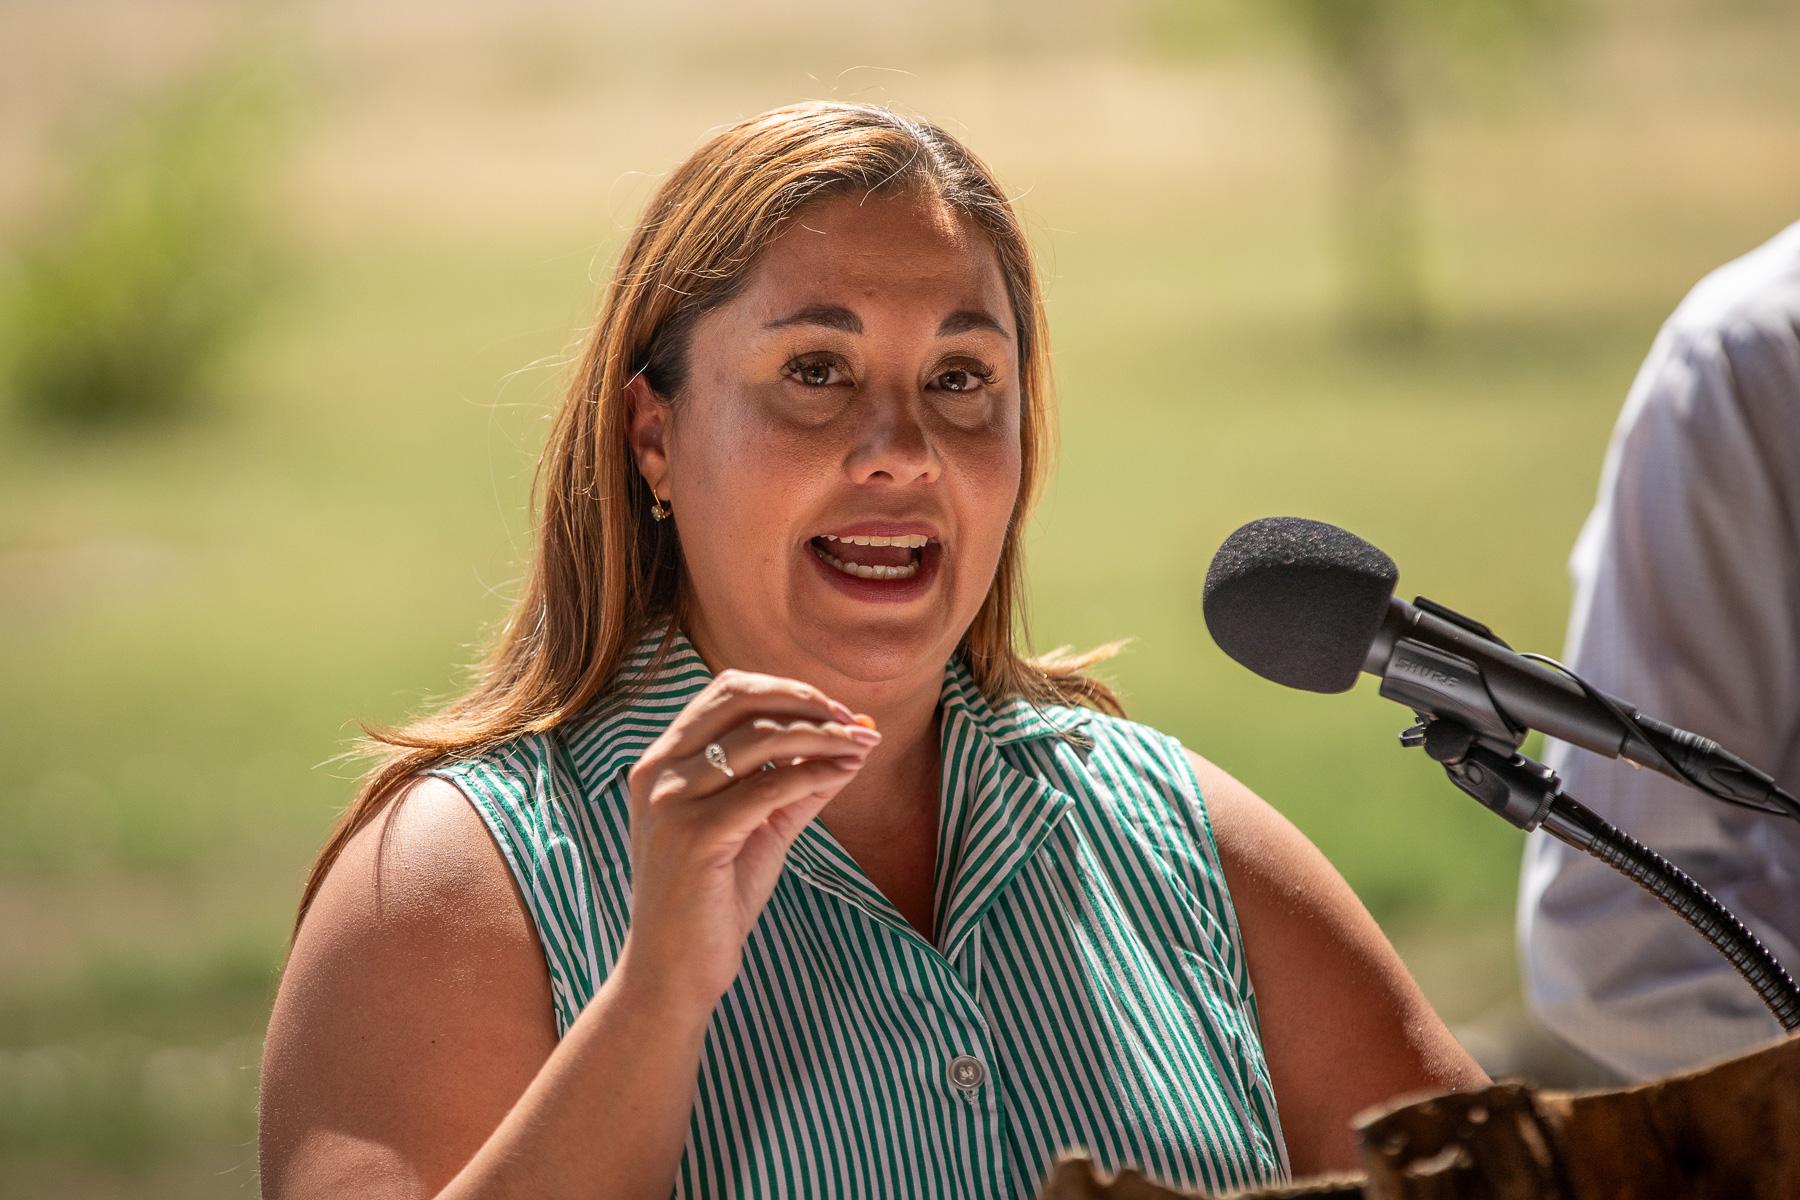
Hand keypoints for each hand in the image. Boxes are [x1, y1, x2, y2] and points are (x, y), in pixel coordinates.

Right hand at [620, 669, 879, 1008]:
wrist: (673, 971)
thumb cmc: (714, 898)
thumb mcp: (760, 827)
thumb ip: (798, 782)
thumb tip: (855, 740)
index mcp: (663, 760)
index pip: (725, 692)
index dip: (785, 690)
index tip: (835, 709)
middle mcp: (658, 770)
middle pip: (739, 698)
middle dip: (805, 700)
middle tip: (854, 720)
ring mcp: (671, 800)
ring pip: (761, 737)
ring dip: (822, 734)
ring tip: (862, 743)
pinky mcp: (695, 834)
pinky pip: (770, 786)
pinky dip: (815, 771)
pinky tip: (845, 771)